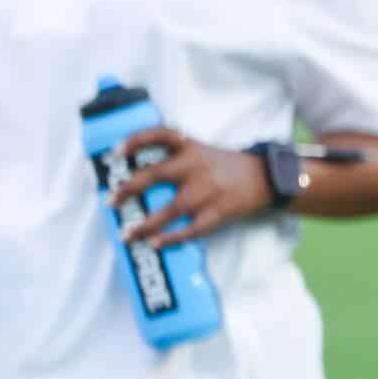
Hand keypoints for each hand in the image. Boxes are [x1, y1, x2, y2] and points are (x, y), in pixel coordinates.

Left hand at [109, 127, 274, 248]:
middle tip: (111, 201)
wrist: (266, 177)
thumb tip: (139, 178)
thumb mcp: (204, 152)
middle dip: (128, 189)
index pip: (161, 135)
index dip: (137, 140)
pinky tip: (156, 243)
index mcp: (192, 148)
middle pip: (155, 175)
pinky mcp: (218, 211)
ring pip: (170, 209)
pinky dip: (172, 238)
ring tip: (127, 235)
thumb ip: (177, 159)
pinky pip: (191, 229)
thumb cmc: (227, 166)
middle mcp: (197, 166)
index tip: (116, 151)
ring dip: (145, 224)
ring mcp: (208, 190)